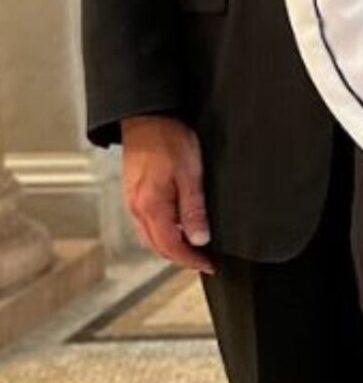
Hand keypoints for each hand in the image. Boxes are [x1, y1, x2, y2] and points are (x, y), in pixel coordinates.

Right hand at [119, 115, 212, 272]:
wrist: (146, 117)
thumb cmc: (168, 139)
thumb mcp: (190, 173)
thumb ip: (194, 209)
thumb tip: (200, 239)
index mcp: (150, 206)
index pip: (170, 246)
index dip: (190, 260)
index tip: (209, 264)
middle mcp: (136, 208)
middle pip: (158, 246)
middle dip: (181, 258)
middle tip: (204, 261)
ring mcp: (132, 201)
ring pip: (151, 236)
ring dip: (171, 246)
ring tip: (194, 248)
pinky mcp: (134, 194)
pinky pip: (147, 223)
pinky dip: (163, 232)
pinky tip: (178, 227)